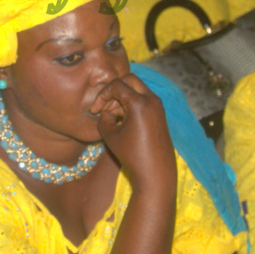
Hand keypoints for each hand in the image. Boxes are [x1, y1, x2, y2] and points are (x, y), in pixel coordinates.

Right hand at [91, 73, 175, 188]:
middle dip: (114, 91)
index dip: (102, 95)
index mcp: (140, 103)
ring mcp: (158, 106)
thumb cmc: (132, 155)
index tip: (95, 111)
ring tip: (111, 117)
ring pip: (136, 90)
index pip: (116, 85)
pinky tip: (122, 120)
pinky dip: (131, 104)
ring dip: (122, 98)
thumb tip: (106, 111)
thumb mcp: (110, 136)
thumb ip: (104, 118)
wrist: (156, 173)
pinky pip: (143, 100)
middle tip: (105, 108)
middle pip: (129, 80)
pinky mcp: (160, 114)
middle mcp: (152, 100)